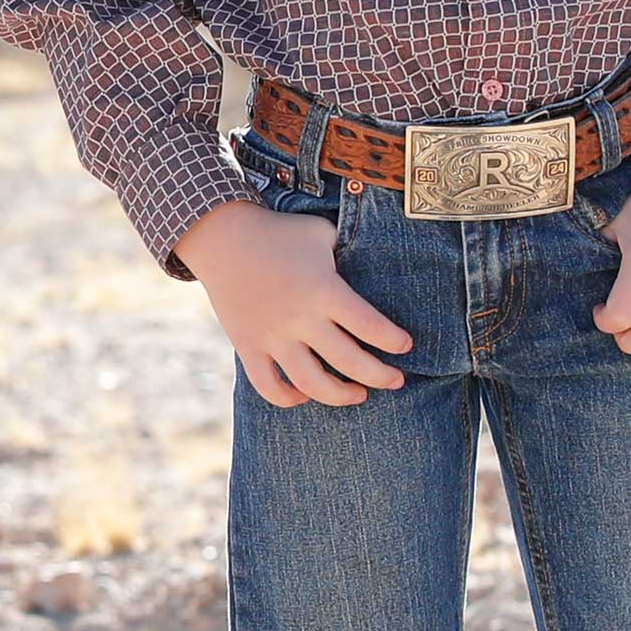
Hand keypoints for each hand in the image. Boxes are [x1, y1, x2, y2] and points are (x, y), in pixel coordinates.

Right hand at [176, 201, 413, 407]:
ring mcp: (273, 337)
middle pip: (349, 362)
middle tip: (397, 380)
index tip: (406, 346)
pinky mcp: (249, 347)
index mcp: (325, 290)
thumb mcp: (322, 233)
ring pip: (312, 384)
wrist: (224, 237)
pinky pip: (270, 387)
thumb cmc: (281, 232)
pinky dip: (290, 398)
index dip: (393, 341)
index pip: (370, 326)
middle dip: (380, 376)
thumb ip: (350, 252)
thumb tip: (377, 263)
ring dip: (341, 395)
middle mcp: (301, 319)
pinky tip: (306, 393)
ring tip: (360, 393)